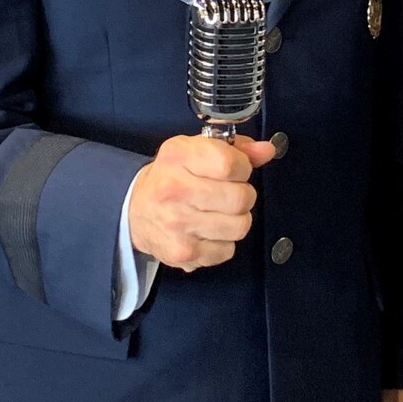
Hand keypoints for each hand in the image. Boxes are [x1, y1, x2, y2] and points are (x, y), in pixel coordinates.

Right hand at [127, 134, 274, 270]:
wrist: (135, 211)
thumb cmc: (171, 177)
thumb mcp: (196, 150)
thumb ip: (236, 149)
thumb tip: (267, 150)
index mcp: (178, 157)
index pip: (230, 163)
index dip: (243, 167)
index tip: (236, 170)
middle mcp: (174, 190)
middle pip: (240, 198)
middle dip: (243, 195)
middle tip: (229, 194)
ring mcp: (178, 224)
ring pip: (239, 226)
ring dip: (236, 220)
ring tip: (219, 213)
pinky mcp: (183, 252)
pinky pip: (228, 250)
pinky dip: (223, 243)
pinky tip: (208, 232)